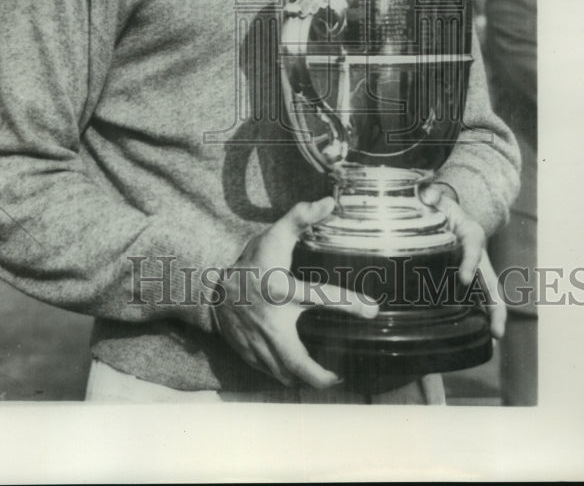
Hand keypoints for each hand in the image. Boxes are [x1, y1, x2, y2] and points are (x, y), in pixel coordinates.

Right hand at [213, 197, 377, 388]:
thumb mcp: (273, 237)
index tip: (373, 310)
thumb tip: (329, 202)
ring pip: (286, 374)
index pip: (321, 296)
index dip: (350, 303)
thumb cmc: (249, 263)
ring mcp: (258, 343)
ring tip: (327, 378)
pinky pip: (273, 375)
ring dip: (308, 380)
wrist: (210, 290)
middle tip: (341, 376)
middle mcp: (271, 321)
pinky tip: (302, 374)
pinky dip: (289, 378)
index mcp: (281, 289)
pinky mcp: (251, 355)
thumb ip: (300, 218)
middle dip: (321, 376)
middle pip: (298, 361)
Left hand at [420, 184, 506, 338]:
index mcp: (471, 233)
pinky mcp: (469, 279)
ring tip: (494, 338)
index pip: (472, 248)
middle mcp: (479, 255)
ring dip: (493, 316)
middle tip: (497, 331)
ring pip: (489, 294)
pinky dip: (480, 315)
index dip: (469, 263)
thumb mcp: (437, 198)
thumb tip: (427, 195)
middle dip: (496, 306)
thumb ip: (432, 195)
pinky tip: (476, 335)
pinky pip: (477, 299)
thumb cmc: (441, 208)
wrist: (450, 214)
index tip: (463, 279)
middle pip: (491, 281)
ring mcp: (477, 270)